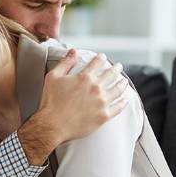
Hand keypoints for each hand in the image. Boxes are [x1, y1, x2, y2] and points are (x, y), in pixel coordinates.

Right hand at [19, 50, 127, 164]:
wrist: (53, 125)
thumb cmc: (51, 101)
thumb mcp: (53, 77)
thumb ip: (65, 63)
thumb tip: (73, 51)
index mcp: (84, 77)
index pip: (97, 63)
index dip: (101, 58)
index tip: (102, 57)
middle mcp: (96, 88)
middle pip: (111, 74)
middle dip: (116, 68)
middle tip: (119, 66)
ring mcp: (101, 102)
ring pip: (118, 90)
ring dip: (122, 83)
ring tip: (124, 81)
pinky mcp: (104, 116)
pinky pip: (118, 107)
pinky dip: (123, 102)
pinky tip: (124, 100)